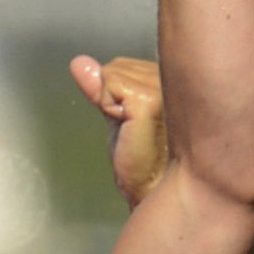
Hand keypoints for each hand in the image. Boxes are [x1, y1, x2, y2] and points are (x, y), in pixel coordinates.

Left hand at [70, 54, 168, 208]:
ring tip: (136, 130)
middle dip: (113, 99)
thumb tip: (79, 62)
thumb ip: (102, 87)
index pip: (123, 65)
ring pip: (110, 75)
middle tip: (135, 129)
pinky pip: (108, 87)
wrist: (153, 191)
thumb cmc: (143, 161)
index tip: (136, 122)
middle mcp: (175, 78)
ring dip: (112, 106)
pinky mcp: (149, 101)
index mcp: (174, 78)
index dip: (116, 95)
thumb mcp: (118, 116)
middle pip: (116, 67)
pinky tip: (130, 130)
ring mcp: (165, 87)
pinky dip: (109, 110)